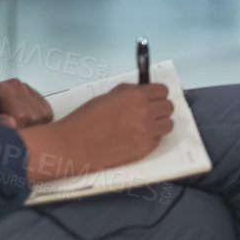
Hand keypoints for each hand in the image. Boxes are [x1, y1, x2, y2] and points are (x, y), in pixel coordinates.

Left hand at [0, 79, 52, 128]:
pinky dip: (40, 121)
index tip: (7, 136)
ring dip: (34, 126)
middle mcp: (17, 85)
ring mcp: (27, 88)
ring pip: (44, 114)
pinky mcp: (34, 93)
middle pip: (35, 116)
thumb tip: (11, 124)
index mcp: (2, 90)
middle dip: (25, 129)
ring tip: (17, 127)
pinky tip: (26, 123)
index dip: (17, 130)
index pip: (22, 115)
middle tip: (11, 133)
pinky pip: (47, 111)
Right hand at [19, 82, 173, 182]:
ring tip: (144, 126)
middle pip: (168, 107)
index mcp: (135, 96)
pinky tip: (136, 137)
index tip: (153, 97)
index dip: (157, 94)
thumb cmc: (84, 121)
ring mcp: (146, 132)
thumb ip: (129, 92)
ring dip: (159, 124)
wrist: (71, 146)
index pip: (162, 91)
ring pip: (168, 124)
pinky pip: (158, 140)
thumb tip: (143, 89)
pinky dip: (151, 138)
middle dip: (159, 108)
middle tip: (148, 112)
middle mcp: (144, 113)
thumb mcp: (107, 96)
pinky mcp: (144, 149)